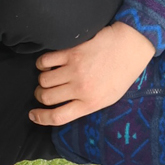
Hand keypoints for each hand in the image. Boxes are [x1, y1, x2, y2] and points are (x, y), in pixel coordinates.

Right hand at [29, 22, 154, 126]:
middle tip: (43, 91)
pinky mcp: (72, 52)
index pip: (57, 117)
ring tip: (48, 76)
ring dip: (41, 79)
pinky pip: (46, 61)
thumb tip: (64, 107)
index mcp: (91, 103)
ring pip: (43, 79)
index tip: (32, 115)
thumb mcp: (109, 98)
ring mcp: (76, 70)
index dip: (40, 118)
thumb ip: (87, 104)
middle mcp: (81, 88)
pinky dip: (42, 63)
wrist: (131, 47)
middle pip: (46, 97)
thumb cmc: (122, 73)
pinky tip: (48, 63)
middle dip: (40, 95)